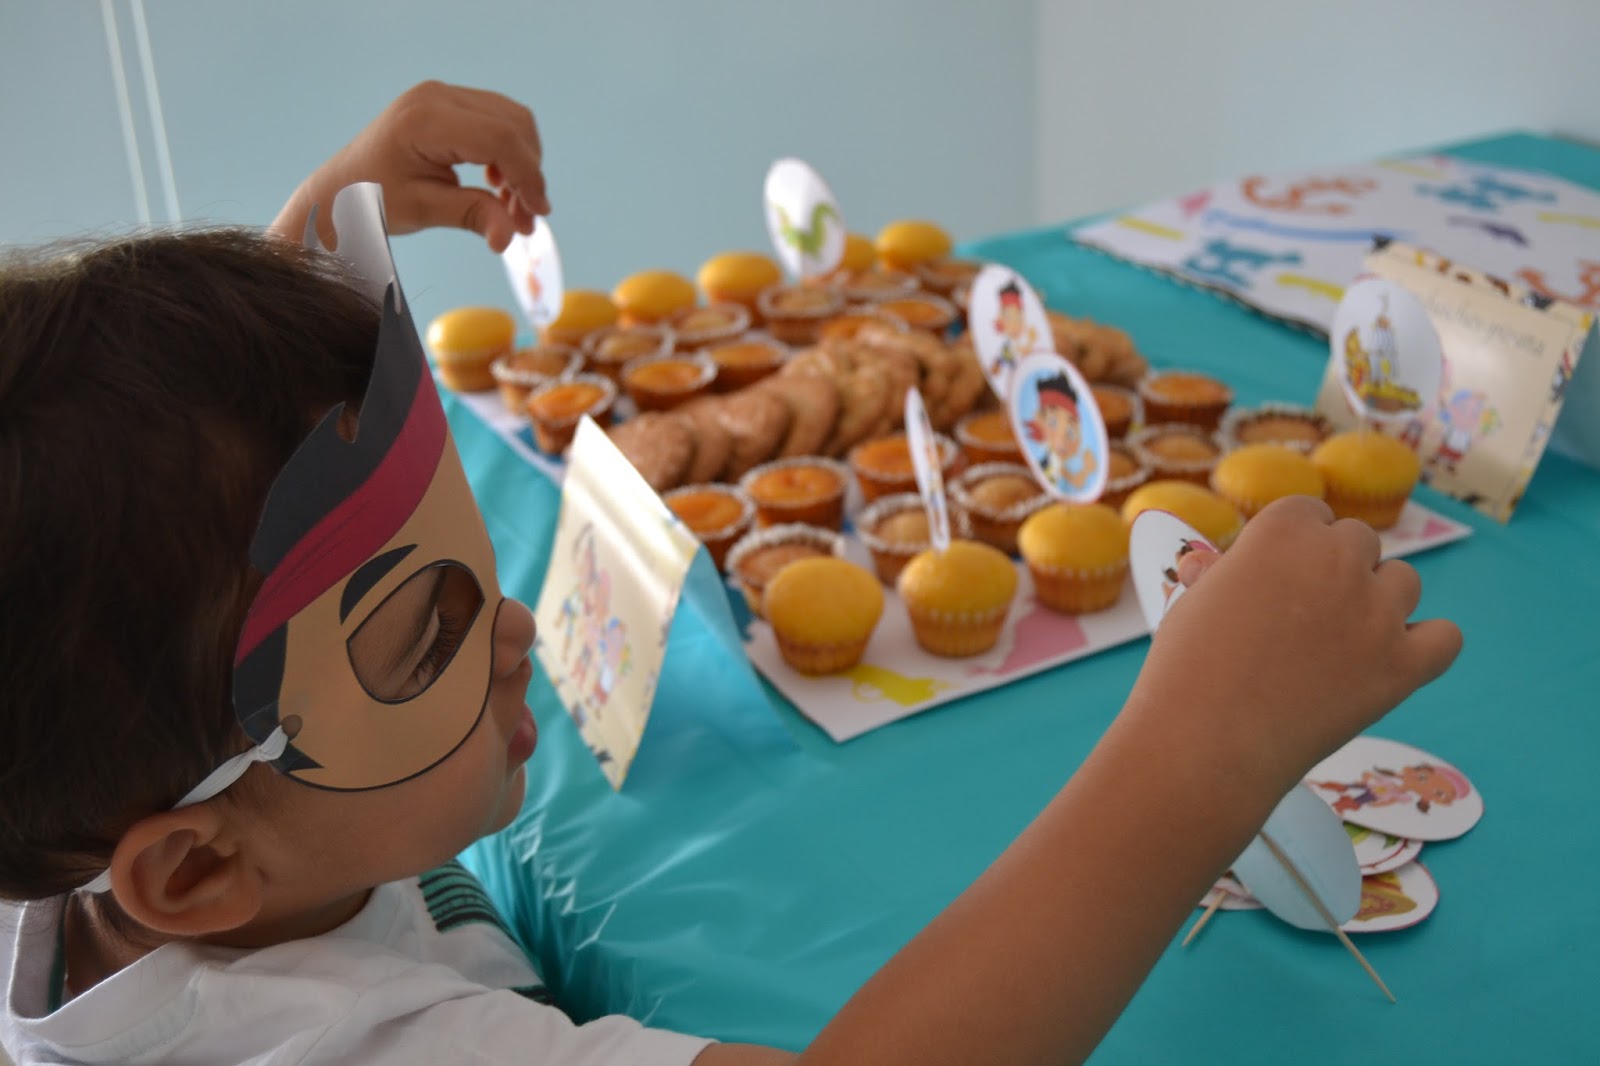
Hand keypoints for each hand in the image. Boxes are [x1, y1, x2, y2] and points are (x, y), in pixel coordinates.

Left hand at [272, 81, 549, 252]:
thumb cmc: (372, 200)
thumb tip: (510, 237)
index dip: (527, 176)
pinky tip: (496, 184)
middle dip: (528, 173)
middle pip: (512, 125)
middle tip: (525, 220)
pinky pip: (497, 120)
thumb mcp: (423, 211)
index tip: (538, 214)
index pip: (498, 139)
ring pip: (512, 121)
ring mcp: (443, 95)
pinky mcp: (449, 103)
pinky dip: (508, 154)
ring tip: (512, 206)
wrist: (342, 188)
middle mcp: (437, 96)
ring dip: (522, 164)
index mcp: (425, 119)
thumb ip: (472, 216)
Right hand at [1135, 495, 1461, 795]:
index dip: (1295, 546)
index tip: (1280, 578)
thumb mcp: (1191, 604)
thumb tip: (1207, 564)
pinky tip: (1392, 659)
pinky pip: (1444, 637)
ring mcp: (1376, 611)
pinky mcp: (1403, 664)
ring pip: (1404, 582)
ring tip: (1340, 641)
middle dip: (1336, 570)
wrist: (1206, 743)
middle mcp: (1337, 558)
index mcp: (1283, 530)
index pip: (1311, 513)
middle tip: (1304, 616)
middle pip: (1359, 542)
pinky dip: (1424, 645)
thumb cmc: (1186, 670)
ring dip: (1379, 602)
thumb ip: (1217, 576)